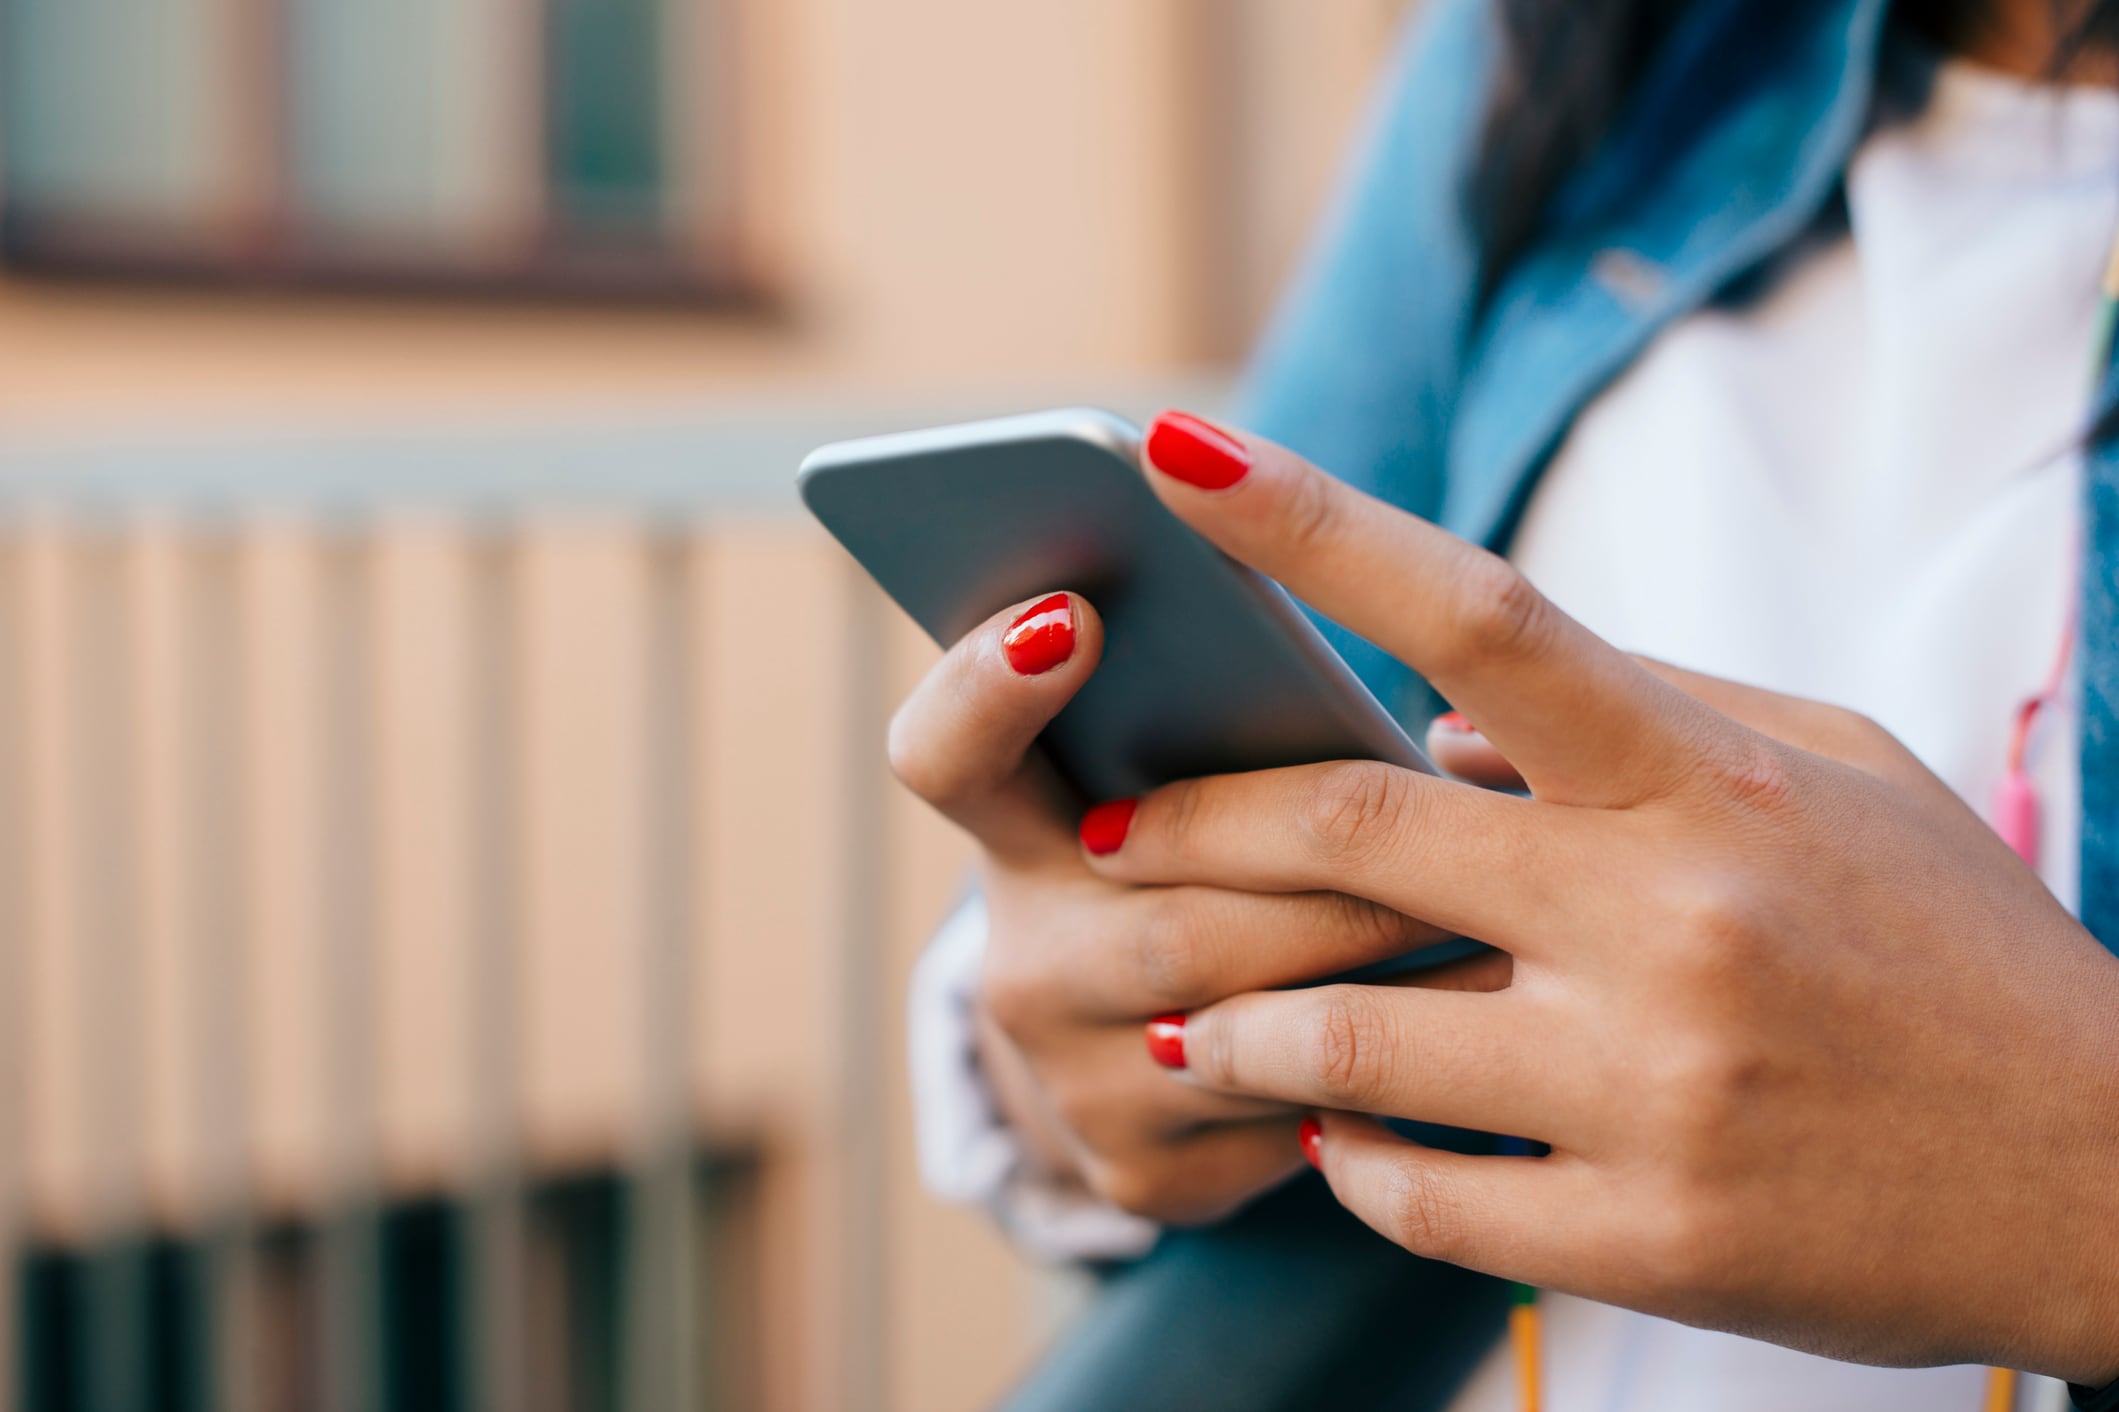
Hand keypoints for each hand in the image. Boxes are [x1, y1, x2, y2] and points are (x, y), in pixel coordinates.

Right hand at [889, 590, 1505, 1222]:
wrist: (1146, 1059)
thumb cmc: (1212, 865)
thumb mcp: (1186, 789)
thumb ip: (1219, 719)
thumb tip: (1337, 637)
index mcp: (1017, 832)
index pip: (947, 755)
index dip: (986, 688)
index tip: (1078, 614)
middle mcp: (1024, 963)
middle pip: (1169, 918)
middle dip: (1320, 882)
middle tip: (1438, 825)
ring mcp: (1075, 1080)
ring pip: (1246, 1026)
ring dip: (1382, 970)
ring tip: (1500, 916)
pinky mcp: (1146, 1168)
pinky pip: (1291, 1114)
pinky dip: (1396, 1066)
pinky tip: (1483, 1035)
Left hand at [1088, 411, 2118, 1380]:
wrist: (2110, 1178)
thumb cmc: (1955, 947)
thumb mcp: (1838, 775)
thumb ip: (1645, 713)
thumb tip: (1444, 707)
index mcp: (1705, 780)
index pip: (1476, 612)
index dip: (1306, 523)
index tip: (1172, 455)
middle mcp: (1668, 921)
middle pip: (1348, 827)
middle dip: (1188, 824)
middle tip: (1103, 833)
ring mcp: (1653, 1090)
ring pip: (1342, 1039)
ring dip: (1227, 1025)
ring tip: (1179, 1019)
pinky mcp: (1649, 1241)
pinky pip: (1417, 1197)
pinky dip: (1340, 1162)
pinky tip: (1324, 1140)